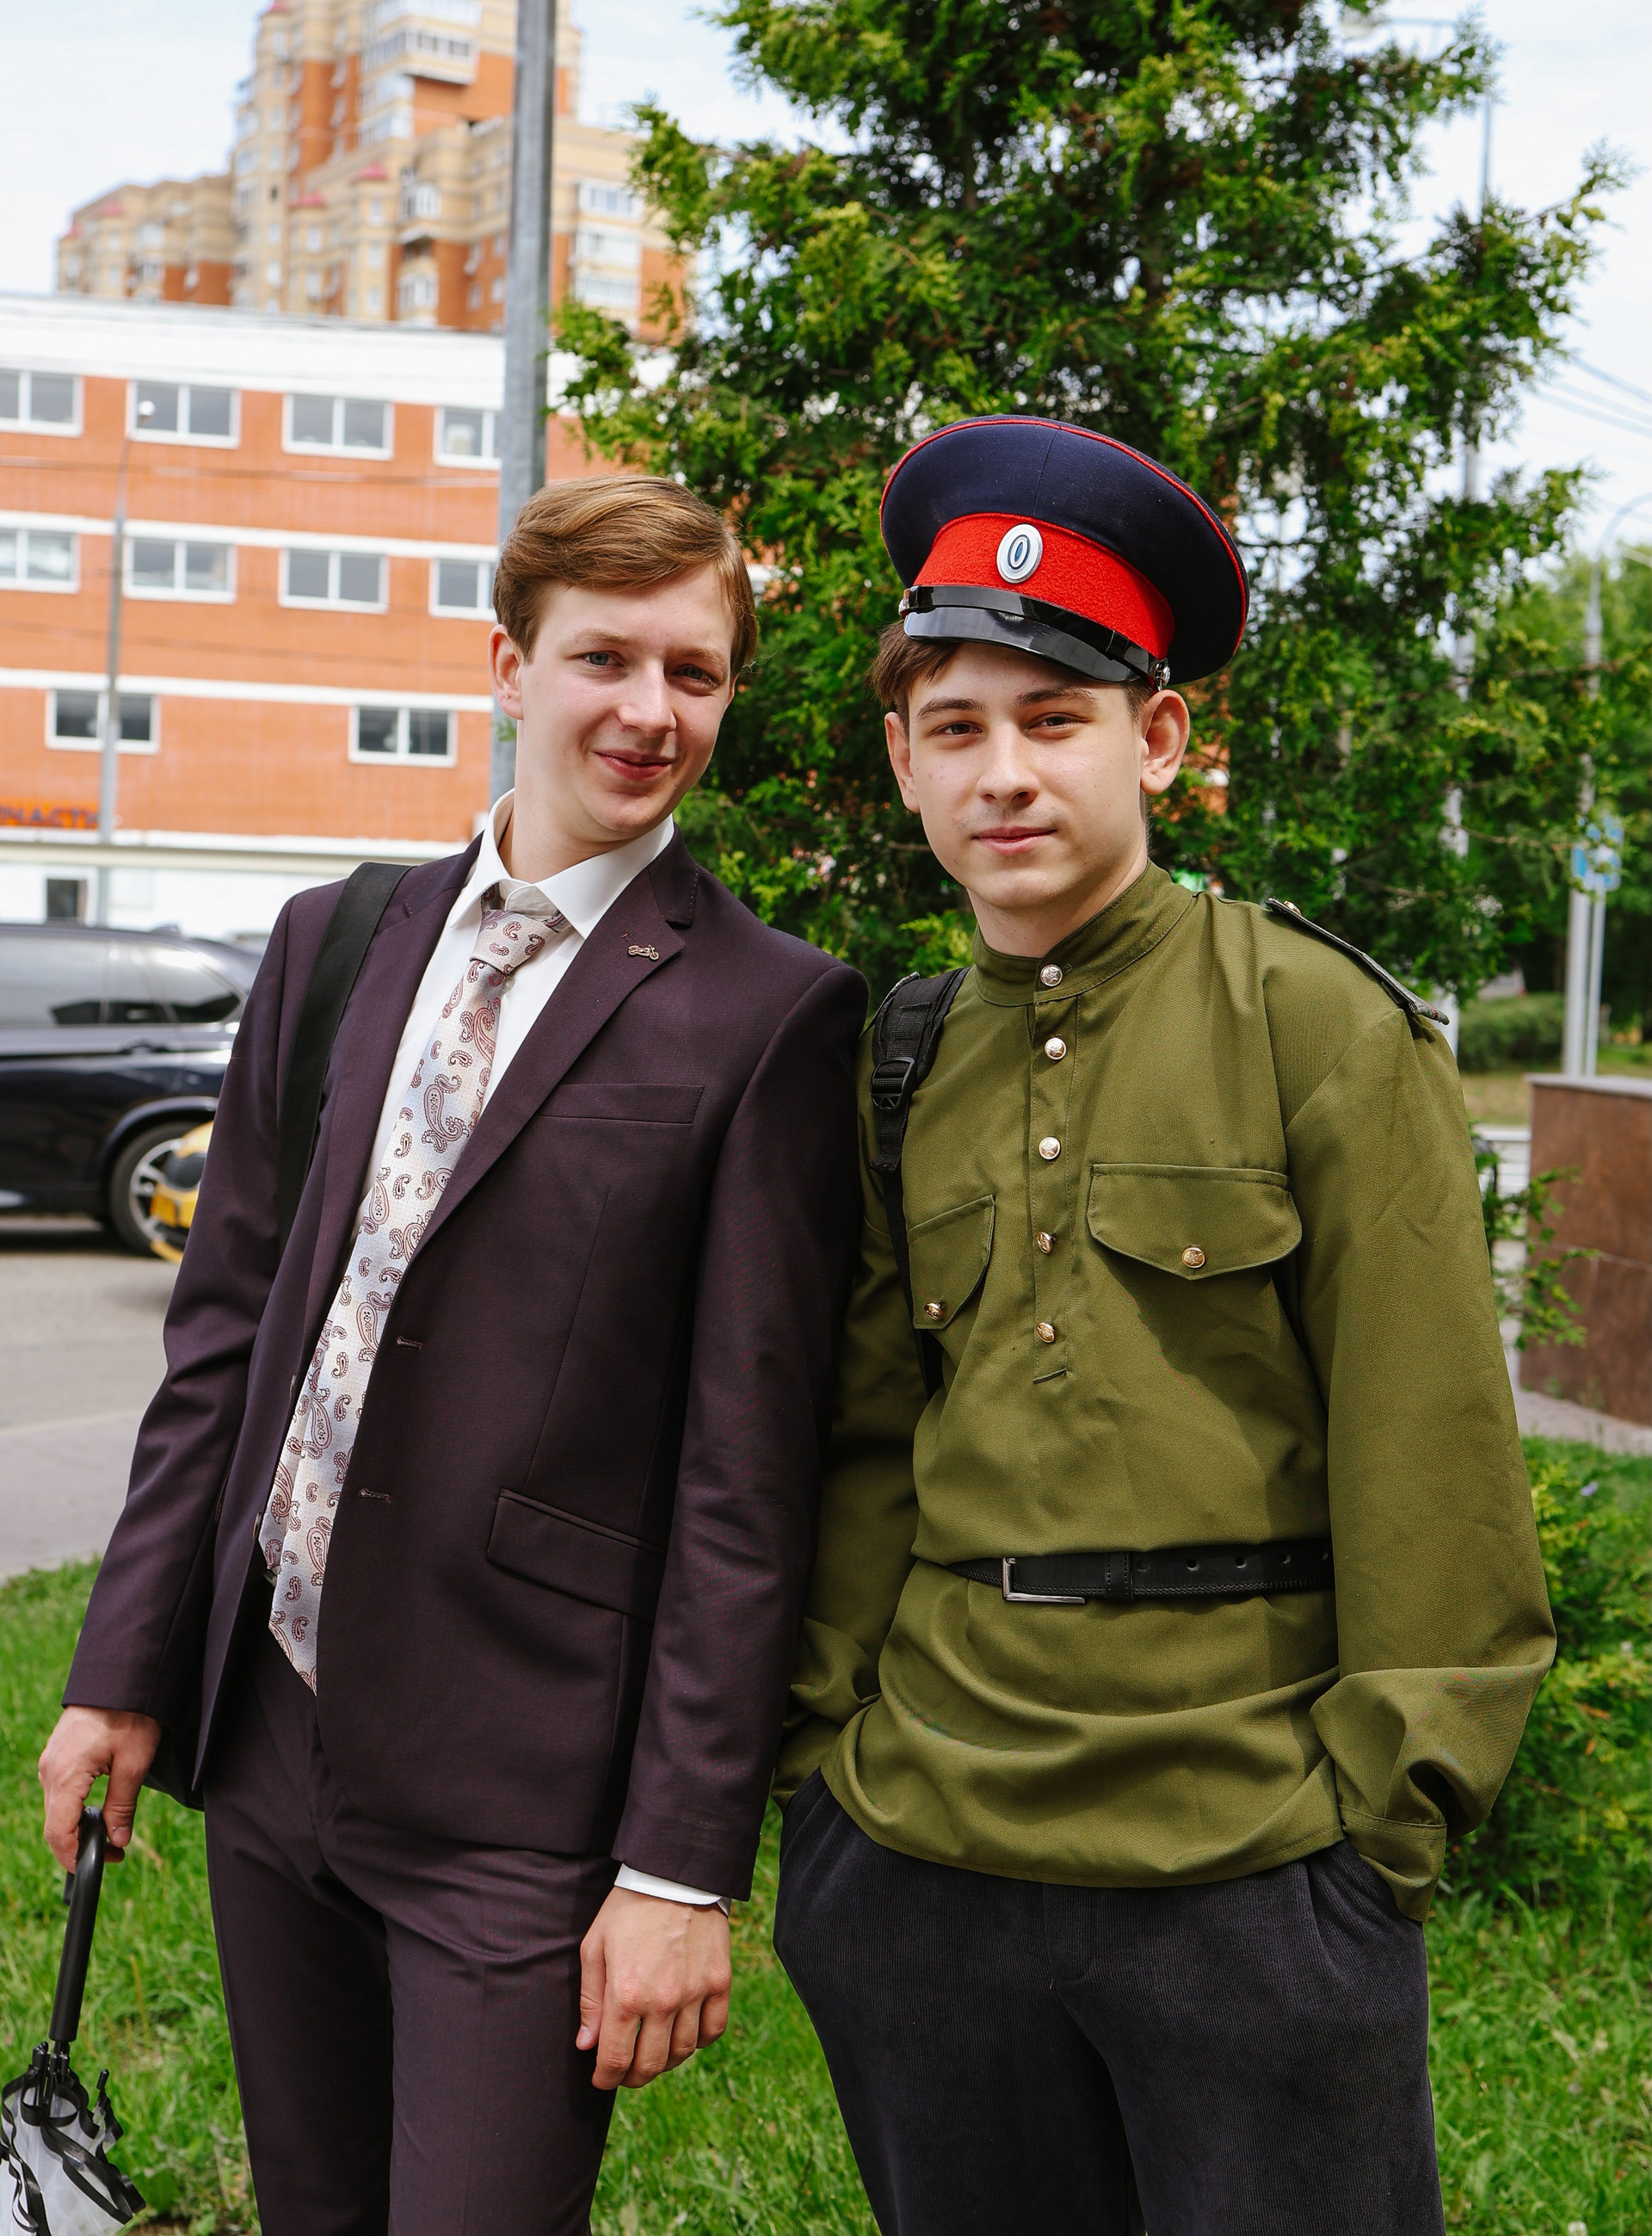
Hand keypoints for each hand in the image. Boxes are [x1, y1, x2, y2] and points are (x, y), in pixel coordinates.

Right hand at [39, 1708, 161, 1872]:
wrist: (122, 1676)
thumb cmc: (130, 1714)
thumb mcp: (135, 1762)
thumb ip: (122, 1805)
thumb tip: (118, 1840)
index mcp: (65, 1775)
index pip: (57, 1833)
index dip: (75, 1856)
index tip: (102, 1864)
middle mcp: (50, 1770)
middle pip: (53, 1825)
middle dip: (78, 1846)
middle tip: (115, 1852)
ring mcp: (50, 1762)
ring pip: (56, 1810)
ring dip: (76, 1828)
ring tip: (109, 1833)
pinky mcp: (57, 1755)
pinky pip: (59, 1792)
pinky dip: (73, 1809)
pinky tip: (96, 1811)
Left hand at [577, 1886, 731, 2089]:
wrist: (673, 1874)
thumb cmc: (627, 1909)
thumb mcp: (595, 1948)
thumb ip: (590, 2001)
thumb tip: (587, 2045)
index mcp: (625, 1995)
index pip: (616, 2059)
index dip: (605, 2079)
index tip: (601, 2080)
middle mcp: (662, 2001)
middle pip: (650, 2065)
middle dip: (632, 2077)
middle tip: (625, 2072)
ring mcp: (695, 1993)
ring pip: (682, 2053)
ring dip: (664, 2062)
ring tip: (653, 2054)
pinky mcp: (720, 1982)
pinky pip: (713, 2030)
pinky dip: (698, 2041)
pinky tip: (684, 2034)